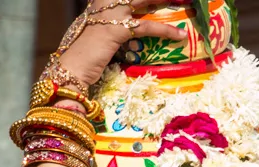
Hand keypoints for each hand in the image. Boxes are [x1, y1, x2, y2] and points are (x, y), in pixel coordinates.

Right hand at [53, 0, 184, 88]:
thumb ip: (117, 23)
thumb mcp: (102, 32)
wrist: (72, 67)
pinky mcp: (116, 29)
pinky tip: (180, 35)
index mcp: (101, 0)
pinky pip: (146, 26)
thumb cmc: (87, 53)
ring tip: (186, 2)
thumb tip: (135, 23)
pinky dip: (165, 30)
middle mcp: (105, 1)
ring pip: (144, 0)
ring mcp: (110, 12)